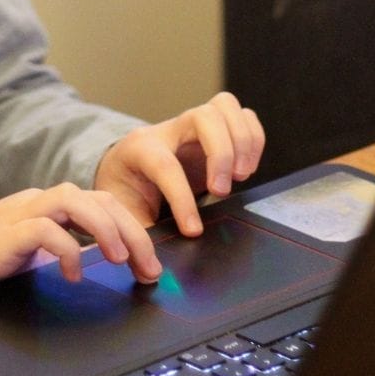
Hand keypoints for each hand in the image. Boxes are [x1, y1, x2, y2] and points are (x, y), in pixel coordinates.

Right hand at [0, 182, 162, 284]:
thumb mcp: (43, 250)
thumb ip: (72, 246)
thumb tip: (118, 260)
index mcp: (54, 205)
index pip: (103, 202)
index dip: (134, 229)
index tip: (150, 265)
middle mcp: (42, 201)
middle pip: (97, 198)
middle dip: (130, 230)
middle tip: (148, 267)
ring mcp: (24, 212)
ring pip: (73, 199)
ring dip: (103, 228)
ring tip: (119, 259)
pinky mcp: (8, 231)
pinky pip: (43, 229)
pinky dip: (65, 249)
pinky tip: (73, 272)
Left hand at [94, 91, 264, 237]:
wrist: (123, 167)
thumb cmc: (124, 191)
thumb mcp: (121, 212)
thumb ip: (136, 234)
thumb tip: (150, 268)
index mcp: (139, 149)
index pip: (164, 163)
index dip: (181, 198)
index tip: (193, 230)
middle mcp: (168, 130)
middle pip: (201, 116)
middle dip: (220, 154)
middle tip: (222, 191)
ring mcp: (192, 125)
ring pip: (224, 106)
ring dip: (242, 141)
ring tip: (241, 177)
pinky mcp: (214, 129)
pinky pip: (242, 115)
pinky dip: (253, 139)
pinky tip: (246, 168)